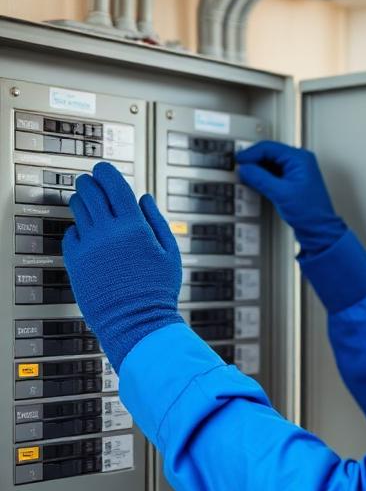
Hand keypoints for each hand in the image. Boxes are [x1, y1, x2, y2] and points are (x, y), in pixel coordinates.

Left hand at [62, 162, 183, 371]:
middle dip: (90, 182)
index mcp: (134, 227)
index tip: (103, 169)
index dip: (106, 172)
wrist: (136, 321)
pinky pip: (70, 234)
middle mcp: (108, 232)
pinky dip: (77, 229)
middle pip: (90, 192)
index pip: (113, 185)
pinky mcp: (75, 261)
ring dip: (81, 201)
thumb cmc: (156, 291)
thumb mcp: (170, 253)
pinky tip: (87, 234)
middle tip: (91, 181)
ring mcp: (89, 246)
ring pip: (77, 209)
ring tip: (87, 203)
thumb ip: (156, 221)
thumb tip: (144, 198)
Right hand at [236, 140, 345, 256]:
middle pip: (269, 154)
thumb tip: (245, 169)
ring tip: (245, 176)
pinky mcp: (292, 182)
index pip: (269, 148)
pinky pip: (273, 173)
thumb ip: (260, 178)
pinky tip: (255, 182)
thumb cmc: (309, 213)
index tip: (239, 160)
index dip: (251, 153)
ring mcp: (296, 171)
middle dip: (253, 161)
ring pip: (270, 164)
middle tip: (240, 168)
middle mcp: (299, 162)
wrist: (318, 229)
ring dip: (257, 169)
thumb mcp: (280, 193)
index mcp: (300, 159)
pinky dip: (263, 177)